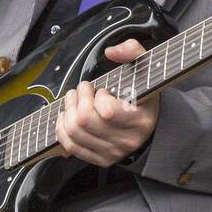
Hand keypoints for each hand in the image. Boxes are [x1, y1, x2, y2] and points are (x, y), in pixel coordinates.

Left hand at [52, 39, 158, 167]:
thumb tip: (111, 51)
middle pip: (85, 121)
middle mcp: (126, 140)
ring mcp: (112, 152)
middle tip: (82, 89)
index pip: (107, 112)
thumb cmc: (143, 96)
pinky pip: (71, 146)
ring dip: (67, 110)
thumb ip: (132, 52)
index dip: (98, 97)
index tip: (102, 90)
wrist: (150, 125)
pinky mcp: (100, 159)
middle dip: (77, 100)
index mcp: (140, 120)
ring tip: (73, 99)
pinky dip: (62, 129)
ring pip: (75, 132)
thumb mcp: (146, 70)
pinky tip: (66, 116)